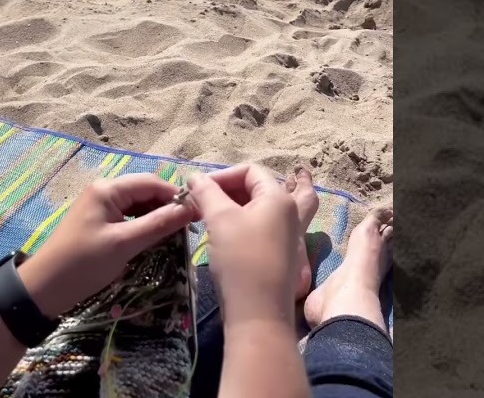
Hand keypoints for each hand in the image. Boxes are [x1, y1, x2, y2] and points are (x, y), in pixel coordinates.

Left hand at [17, 174, 198, 316]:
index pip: (151, 183)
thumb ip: (158, 224)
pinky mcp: (99, 224)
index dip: (176, 196)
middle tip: (189, 229)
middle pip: (145, 192)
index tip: (198, 214)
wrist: (44, 289)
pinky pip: (128, 218)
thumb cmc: (83, 263)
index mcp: (107, 189)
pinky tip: (155, 240)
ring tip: (176, 236)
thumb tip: (190, 208)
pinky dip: (143, 227)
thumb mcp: (124, 244)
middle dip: (167, 208)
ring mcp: (100, 208)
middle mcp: (104, 192)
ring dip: (156, 218)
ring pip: (138, 206)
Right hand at [188, 164, 299, 326]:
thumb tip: (194, 177)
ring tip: (216, 212)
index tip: (198, 191)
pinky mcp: (281, 254)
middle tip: (205, 201)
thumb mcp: (219, 219)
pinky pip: (264, 228)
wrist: (257, 313)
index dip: (222, 175)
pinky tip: (226, 233)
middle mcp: (289, 212)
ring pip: (264, 209)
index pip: (250, 171)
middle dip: (230, 190)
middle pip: (260, 187)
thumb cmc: (241, 259)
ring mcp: (288, 235)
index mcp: (279, 198)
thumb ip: (206, 192)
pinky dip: (245, 223)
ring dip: (238, 206)